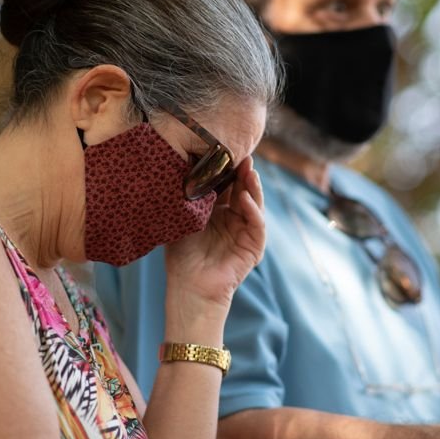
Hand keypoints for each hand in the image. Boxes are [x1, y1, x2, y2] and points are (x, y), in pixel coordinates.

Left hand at [164, 157, 264, 316]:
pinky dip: (254, 211)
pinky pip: (257, 225)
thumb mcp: (183, 220)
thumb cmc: (182, 256)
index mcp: (218, 212)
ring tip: (249, 172)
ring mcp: (245, 232)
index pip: (227, 186)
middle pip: (243, 190)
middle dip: (244, 173)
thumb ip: (188, 199)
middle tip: (243, 155)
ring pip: (254, 204)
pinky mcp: (253, 247)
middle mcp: (234, 219)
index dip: (228, 170)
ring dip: (253, 187)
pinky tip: (245, 199)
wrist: (189, 287)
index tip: (225, 152)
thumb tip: (184, 168)